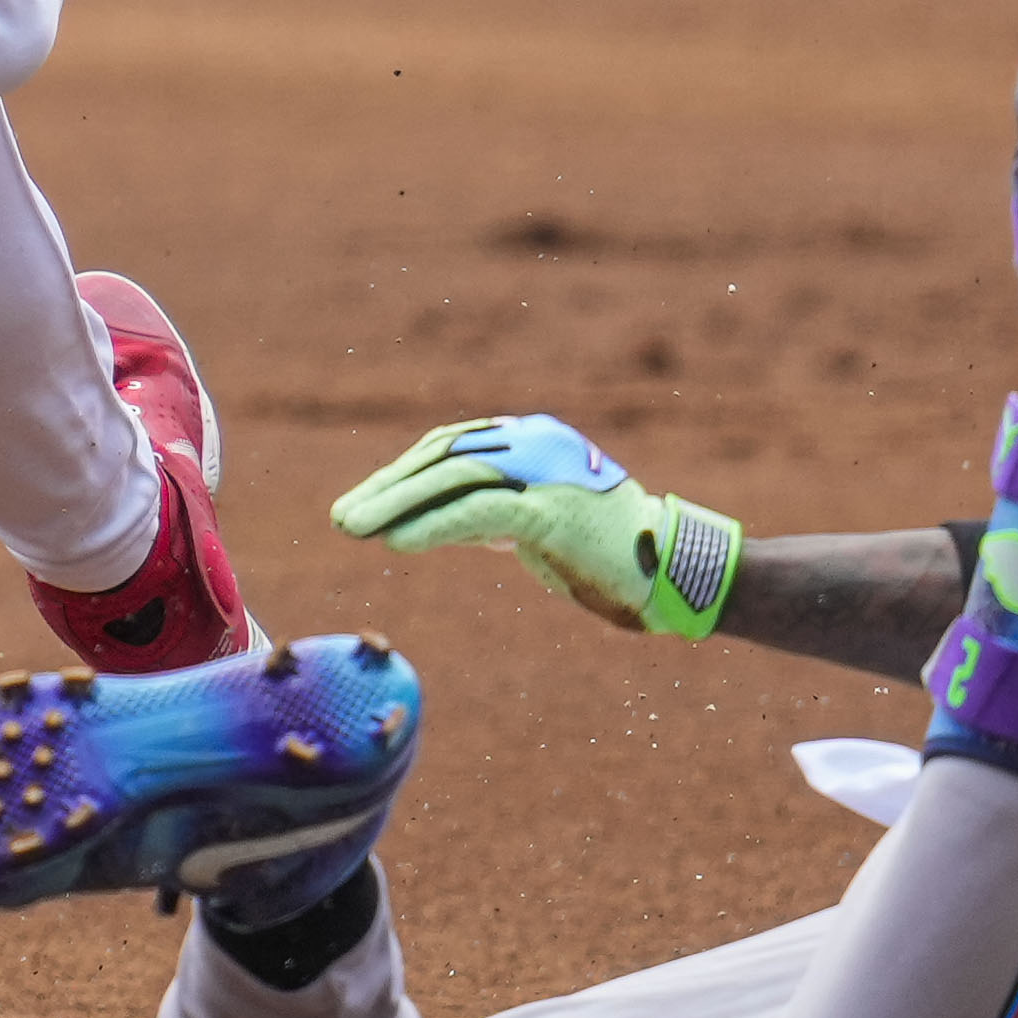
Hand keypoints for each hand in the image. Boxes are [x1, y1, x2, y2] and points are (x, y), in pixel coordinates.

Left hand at [330, 414, 740, 636]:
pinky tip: (395, 542)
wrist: (675, 575)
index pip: (452, 450)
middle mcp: (537, 443)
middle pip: (445, 458)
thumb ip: (495, 514)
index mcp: (533, 441)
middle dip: (388, 488)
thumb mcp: (541, 525)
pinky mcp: (552, 508)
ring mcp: (547, 472)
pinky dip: (431, 526)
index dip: (403, 476)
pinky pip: (479, 512)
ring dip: (395, 505)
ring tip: (352, 528)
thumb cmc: (608, 556)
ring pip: (454, 479)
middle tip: (342, 517)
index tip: (365, 505)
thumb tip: (439, 523)